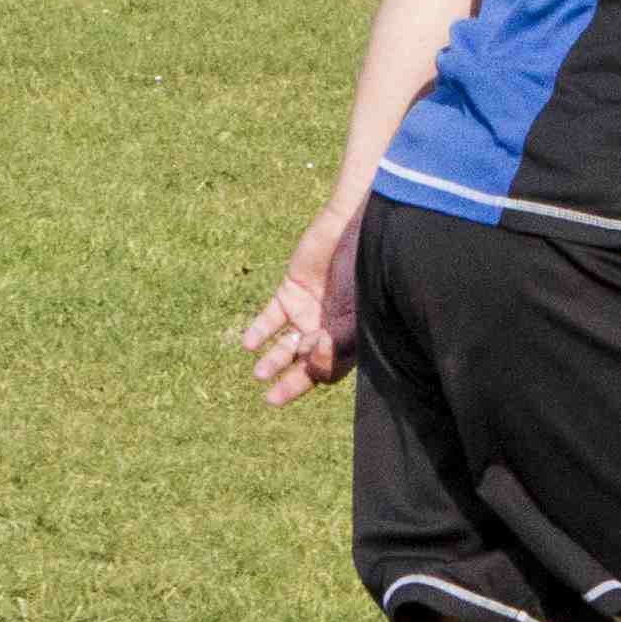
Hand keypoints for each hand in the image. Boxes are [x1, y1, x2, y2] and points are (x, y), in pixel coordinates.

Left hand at [242, 199, 364, 404]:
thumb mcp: (361, 308)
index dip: (319, 369)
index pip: (332, 368)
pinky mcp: (292, 290)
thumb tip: (312, 362)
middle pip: (307, 364)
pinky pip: (272, 317)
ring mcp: (311, 310)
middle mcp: (331, 328)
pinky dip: (260, 330)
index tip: (312, 357)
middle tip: (272, 398)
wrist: (359, 222)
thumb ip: (341, 340)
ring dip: (274, 360)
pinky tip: (250, 343)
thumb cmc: (370, 265)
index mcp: (354, 337)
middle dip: (291, 383)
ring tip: (260, 373)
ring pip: (287, 344)